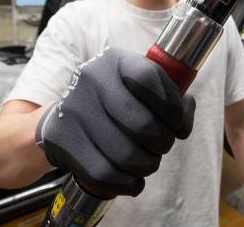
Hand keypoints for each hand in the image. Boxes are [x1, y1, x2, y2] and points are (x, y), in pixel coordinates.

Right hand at [35, 47, 194, 196]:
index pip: (151, 79)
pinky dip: (128, 183)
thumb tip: (183, 122)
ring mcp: (73, 109)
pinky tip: (133, 178)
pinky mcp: (61, 140)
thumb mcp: (137, 87)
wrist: (60, 117)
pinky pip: (105, 174)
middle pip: (142, 123)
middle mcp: (91, 79)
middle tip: (162, 146)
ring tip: (148, 162)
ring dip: (147, 165)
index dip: (173, 107)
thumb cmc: (112, 102)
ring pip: (126, 154)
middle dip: (163, 142)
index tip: (177, 123)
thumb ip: (169, 98)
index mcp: (114, 60)